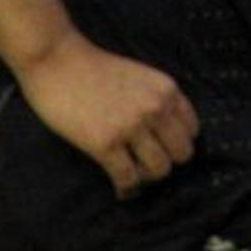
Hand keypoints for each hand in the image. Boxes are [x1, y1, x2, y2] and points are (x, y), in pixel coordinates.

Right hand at [17, 31, 197, 199]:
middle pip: (182, 153)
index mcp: (167, 90)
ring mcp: (131, 127)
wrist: (58, 60)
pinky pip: (127, 178)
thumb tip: (165, 132)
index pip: (192, 130)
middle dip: (166, 163)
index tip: (163, 150)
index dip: (178, 143)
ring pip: (159, 170)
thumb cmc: (95, 68)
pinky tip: (121, 190)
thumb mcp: (141, 76)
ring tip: (134, 176)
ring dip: (147, 177)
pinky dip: (126, 189)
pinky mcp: (105, 144)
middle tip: (147, 166)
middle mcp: (156, 109)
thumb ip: (157, 99)